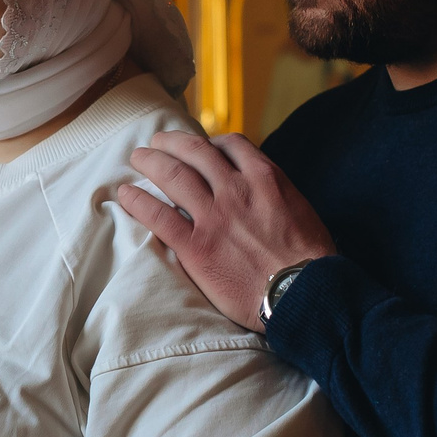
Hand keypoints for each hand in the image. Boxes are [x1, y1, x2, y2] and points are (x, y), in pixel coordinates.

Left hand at [116, 131, 336, 331]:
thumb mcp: (301, 210)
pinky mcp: (196, 246)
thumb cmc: (310, 260)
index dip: (210, 142)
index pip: (230, 145)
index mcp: (265, 178)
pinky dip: (138, 202)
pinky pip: (159, 216)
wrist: (304, 294)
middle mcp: (236, 189)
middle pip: (195, 152)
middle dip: (171, 143)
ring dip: (150, 162)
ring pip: (173, 175)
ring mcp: (214, 216)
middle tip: (156, 143)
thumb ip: (275, 195)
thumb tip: (262, 194)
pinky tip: (126, 195)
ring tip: (137, 158)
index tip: (199, 147)